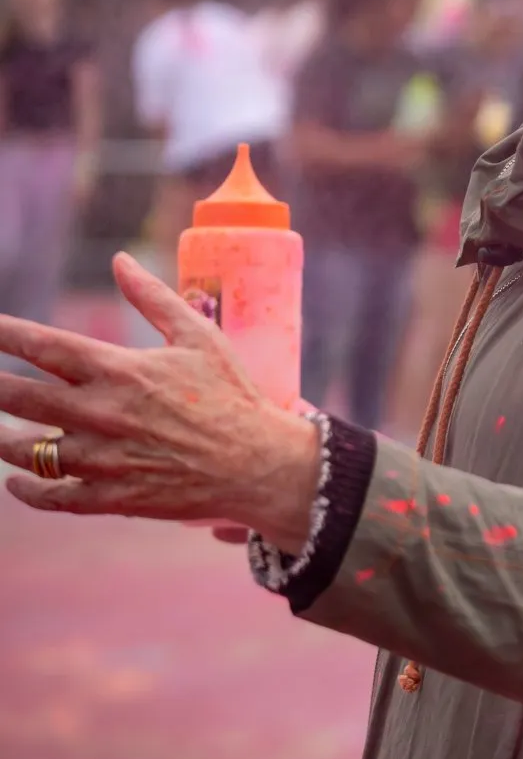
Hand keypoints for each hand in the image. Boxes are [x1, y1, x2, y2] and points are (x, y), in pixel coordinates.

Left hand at [0, 254, 320, 551]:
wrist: (260, 465)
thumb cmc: (233, 395)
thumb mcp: (199, 335)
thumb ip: (153, 297)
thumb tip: (119, 260)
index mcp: (120, 370)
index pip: (44, 346)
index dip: (5, 334)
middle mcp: (102, 414)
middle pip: (21, 397)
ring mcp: (104, 460)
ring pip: (28, 451)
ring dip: (1, 439)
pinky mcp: (113, 498)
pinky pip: (54, 497)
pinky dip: (28, 490)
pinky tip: (16, 481)